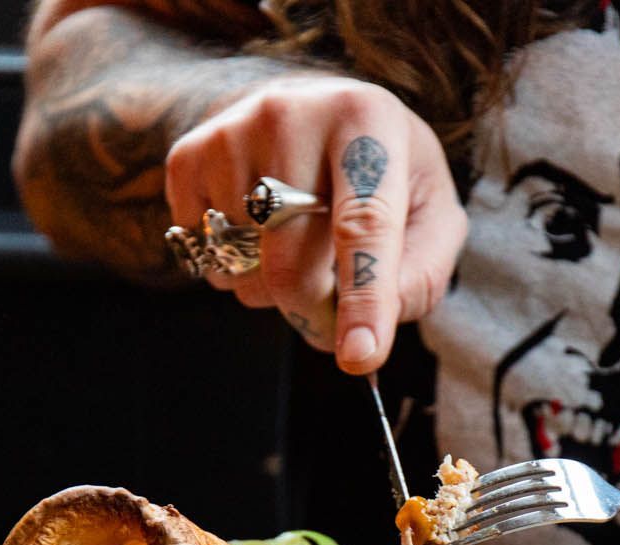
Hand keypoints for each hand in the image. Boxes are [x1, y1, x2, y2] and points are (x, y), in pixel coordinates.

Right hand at [166, 76, 466, 373]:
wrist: (316, 113)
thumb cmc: (382, 172)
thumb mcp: (430, 211)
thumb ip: (421, 273)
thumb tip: (370, 329)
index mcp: (367, 120)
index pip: (364, 224)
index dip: (364, 298)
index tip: (360, 357)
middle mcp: (293, 114)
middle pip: (289, 261)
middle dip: (312, 314)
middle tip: (331, 324)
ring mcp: (232, 132)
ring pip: (242, 268)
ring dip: (272, 290)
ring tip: (298, 249)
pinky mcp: (189, 154)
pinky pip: (203, 255)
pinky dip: (233, 268)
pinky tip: (259, 233)